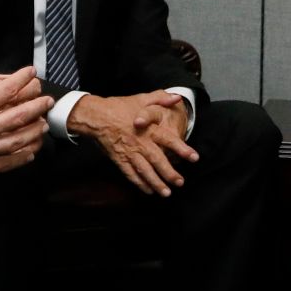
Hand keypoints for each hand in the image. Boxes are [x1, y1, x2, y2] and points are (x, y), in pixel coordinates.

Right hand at [0, 52, 51, 183]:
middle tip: (48, 100)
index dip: (23, 78)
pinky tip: (29, 153)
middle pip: (20, 115)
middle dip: (38, 105)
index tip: (31, 72)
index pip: (7, 90)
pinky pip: (6, 163)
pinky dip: (21, 157)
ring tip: (43, 125)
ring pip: (18, 141)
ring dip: (34, 131)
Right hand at [69, 91, 198, 196]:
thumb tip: (177, 97)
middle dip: (170, 174)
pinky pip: (131, 174)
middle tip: (180, 182)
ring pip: (145, 171)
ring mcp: (129, 153)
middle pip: (158, 161)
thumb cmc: (120, 107)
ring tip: (166, 193)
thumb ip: (161, 98)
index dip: (182, 149)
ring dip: (156, 183)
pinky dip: (139, 183)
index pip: (169, 140)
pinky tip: (148, 190)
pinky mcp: (119, 159)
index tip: (194, 158)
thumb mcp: (141, 98)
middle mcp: (140, 143)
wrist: (96, 116)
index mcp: (148, 129)